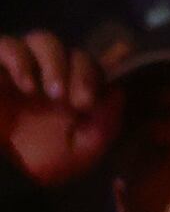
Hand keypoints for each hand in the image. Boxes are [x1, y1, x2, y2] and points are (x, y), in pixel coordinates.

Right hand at [0, 30, 123, 187]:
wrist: (2, 171)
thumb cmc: (36, 163)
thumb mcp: (79, 153)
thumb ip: (103, 126)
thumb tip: (117, 92)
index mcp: (74, 93)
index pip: (94, 69)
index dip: (96, 78)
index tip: (89, 103)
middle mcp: (51, 75)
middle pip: (74, 52)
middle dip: (82, 73)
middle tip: (79, 101)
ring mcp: (22, 67)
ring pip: (44, 40)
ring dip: (55, 63)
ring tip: (53, 93)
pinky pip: (6, 44)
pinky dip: (20, 60)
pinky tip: (27, 86)